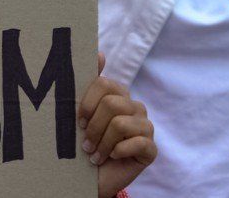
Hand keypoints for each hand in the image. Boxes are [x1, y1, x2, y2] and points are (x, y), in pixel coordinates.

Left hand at [79, 53, 156, 197]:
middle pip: (112, 104)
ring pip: (121, 124)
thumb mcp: (78, 112)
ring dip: (102, 143)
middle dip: (93, 127)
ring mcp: (145, 127)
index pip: (103, 84)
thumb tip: (99, 53)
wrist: (88, 176)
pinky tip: (112, 157)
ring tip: (93, 155)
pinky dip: (118, 151)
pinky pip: (138, 143)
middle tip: (84, 143)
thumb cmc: (82, 142)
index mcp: (117, 94)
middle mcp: (134, 107)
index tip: (78, 120)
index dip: (87, 102)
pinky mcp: (151, 149)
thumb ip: (87, 83)